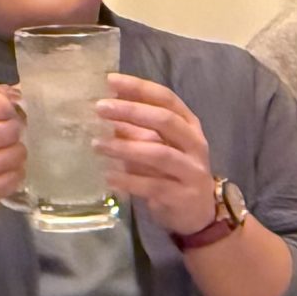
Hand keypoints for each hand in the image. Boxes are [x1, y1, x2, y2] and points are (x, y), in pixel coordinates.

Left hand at [95, 74, 219, 235]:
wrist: (199, 214)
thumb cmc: (174, 174)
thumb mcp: (157, 146)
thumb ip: (136, 129)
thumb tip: (106, 109)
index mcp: (189, 126)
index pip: (167, 99)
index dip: (139, 88)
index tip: (111, 81)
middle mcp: (194, 144)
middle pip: (165, 121)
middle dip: (131, 111)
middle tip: (100, 109)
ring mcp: (191, 170)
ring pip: (159, 153)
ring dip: (125, 148)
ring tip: (97, 145)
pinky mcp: (182, 196)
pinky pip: (153, 185)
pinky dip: (129, 181)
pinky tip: (108, 177)